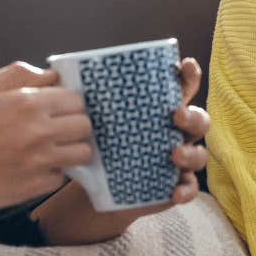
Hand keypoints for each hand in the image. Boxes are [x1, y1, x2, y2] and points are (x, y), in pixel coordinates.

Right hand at [0, 62, 92, 219]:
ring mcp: (40, 161)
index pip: (76, 99)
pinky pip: (61, 177)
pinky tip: (32, 169)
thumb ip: (21, 74)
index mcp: (28, 102)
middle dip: (74, 126)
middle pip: (85, 125)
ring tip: (51, 150)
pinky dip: (51, 173)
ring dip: (71, 151)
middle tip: (56, 131)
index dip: (68, 104)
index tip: (58, 111)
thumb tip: (52, 75)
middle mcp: (39, 131)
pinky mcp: (35, 187)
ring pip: (83, 153)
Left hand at [36, 57, 211, 244]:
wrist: (99, 187)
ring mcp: (178, 160)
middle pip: (198, 119)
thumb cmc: (101, 145)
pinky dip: (186, 189)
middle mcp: (174, 133)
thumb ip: (85, 99)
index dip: (188, 74)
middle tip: (175, 115)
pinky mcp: (174, 185)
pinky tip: (174, 191)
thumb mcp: (94, 121)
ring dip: (191, 152)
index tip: (183, 65)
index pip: (181, 87)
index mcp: (158, 110)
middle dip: (192, 115)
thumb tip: (56, 74)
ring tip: (173, 154)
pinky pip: (189, 187)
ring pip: (198, 154)